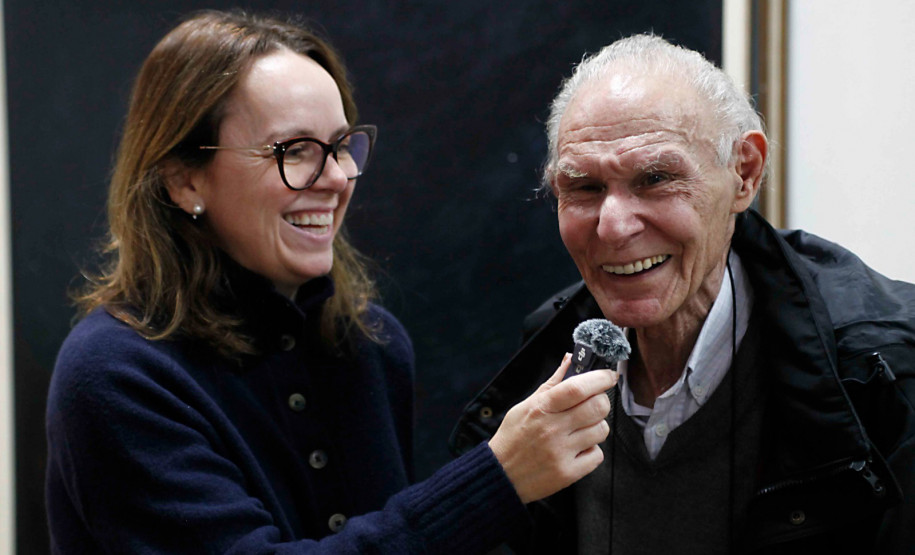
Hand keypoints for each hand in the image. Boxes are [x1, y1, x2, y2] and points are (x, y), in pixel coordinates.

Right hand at [488, 353, 617, 503]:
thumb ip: (552, 383)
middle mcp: (552, 429)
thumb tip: (570, 359)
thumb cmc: (513, 437)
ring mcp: (561, 452)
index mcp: (541, 408)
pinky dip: (591, 450)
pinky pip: (597, 455)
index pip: (578, 387)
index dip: (599, 378)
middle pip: (598, 407)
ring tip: (580, 429)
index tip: (608, 375)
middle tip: (595, 403)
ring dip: (596, 426)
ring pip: (601, 430)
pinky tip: (577, 448)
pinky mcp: (568, 473)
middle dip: (602, 401)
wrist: (500, 475)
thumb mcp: (526, 405)